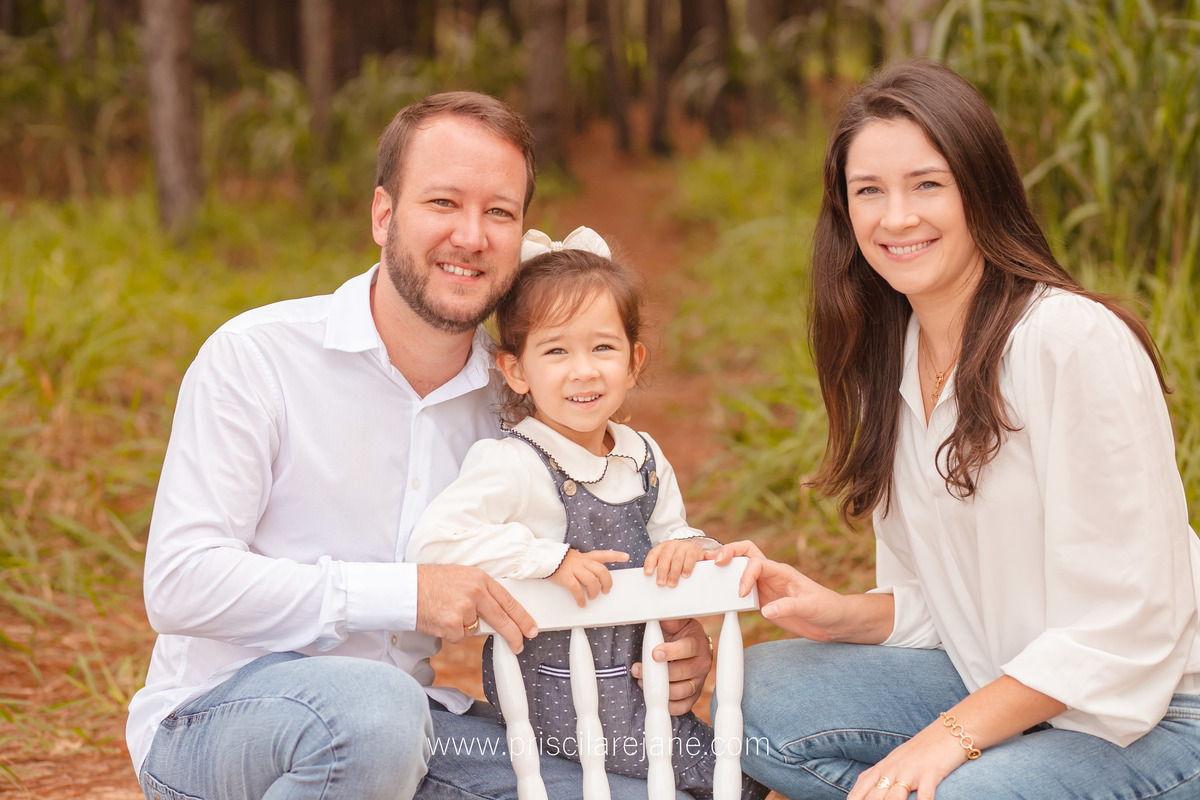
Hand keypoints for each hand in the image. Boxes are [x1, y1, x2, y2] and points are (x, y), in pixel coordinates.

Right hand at [415, 564, 537, 653]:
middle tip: (519, 644)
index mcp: (480, 579)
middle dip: (513, 635)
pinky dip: (449, 632)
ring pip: (474, 629)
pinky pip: (458, 636)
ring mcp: (464, 610)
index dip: (522, 617)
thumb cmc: (430, 582)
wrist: (405, 589)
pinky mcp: (452, 625)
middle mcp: (475, 593)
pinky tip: (438, 619)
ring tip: (446, 611)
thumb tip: (495, 610)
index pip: (508, 601)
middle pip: (502, 619)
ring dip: (462, 626)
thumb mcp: (460, 577)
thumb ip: (479, 591)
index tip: (531, 628)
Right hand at [548, 549, 628, 606]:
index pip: (603, 555)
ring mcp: (574, 569)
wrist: (543, 558)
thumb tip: (594, 578)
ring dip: (594, 591)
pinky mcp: (566, 577)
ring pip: (591, 580)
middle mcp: (582, 562)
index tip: (626, 557)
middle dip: (607, 582)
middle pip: (601, 570)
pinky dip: (581, 598)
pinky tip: (582, 603)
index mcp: (585, 557)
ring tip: (592, 597)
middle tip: (606, 590)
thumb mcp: (575, 559)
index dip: (615, 556)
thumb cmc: (559, 561)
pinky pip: (577, 589)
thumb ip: (585, 565)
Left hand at [630, 617, 711, 714]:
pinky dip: (667, 705)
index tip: (654, 653)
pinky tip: (654, 697)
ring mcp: (699, 682)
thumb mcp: (676, 622)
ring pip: (681, 691)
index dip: (670, 651)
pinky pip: (682, 707)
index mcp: (697, 644)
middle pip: (682, 672)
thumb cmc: (679, 634)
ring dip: (659, 690)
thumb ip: (669, 619)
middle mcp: (702, 664)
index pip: (687, 648)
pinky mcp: (693, 696)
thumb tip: (658, 610)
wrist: (690, 647)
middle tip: (638, 669)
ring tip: (642, 681)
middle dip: (657, 673)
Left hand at [643, 539, 705, 586]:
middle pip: (665, 557)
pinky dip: (687, 567)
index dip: (650, 564)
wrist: (695, 550)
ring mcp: (683, 547)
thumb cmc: (679, 557)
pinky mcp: (694, 550)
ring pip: (677, 559)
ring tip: (672, 583)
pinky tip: (685, 575)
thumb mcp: (669, 560)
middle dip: (662, 571)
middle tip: (661, 583)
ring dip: (674, 573)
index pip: (653, 554)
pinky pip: (690, 558)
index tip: (648, 573)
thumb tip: (655, 579)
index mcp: (662, 547)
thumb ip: (662, 567)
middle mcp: (672, 545)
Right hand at [706, 540, 860, 641]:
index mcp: (782, 571)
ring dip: (724, 568)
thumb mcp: (811, 607)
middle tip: (711, 562)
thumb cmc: (827, 608)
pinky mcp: (762, 601)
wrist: (834, 622)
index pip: (756, 562)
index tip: (742, 594)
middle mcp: (771, 575)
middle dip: (727, 553)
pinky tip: (718, 596)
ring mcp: (765, 587)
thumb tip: (766, 610)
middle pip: (744, 553)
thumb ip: (789, 607)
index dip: (745, 575)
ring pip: (739, 569)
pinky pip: (740, 590)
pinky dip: (727, 590)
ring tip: (705, 571)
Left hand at [847, 721, 968, 799]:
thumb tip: (864, 792)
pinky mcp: (930, 773)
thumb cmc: (922, 750)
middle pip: (875, 797)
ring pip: (894, 798)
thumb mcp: (897, 761)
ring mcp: (911, 771)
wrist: (948, 731)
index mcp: (883, 767)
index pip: (861, 789)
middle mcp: (893, 769)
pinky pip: (925, 795)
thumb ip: (882, 776)